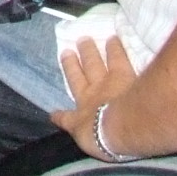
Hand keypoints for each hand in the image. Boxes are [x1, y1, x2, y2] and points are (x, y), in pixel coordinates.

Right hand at [51, 34, 140, 156]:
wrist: (123, 123)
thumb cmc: (103, 136)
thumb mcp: (82, 136)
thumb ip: (69, 122)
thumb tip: (53, 115)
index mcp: (81, 113)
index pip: (68, 114)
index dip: (61, 114)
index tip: (53, 112)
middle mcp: (92, 95)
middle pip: (80, 76)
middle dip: (73, 65)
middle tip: (67, 50)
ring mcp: (107, 82)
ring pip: (95, 64)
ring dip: (90, 53)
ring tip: (86, 39)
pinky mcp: (123, 73)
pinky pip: (118, 58)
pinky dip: (116, 49)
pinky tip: (115, 39)